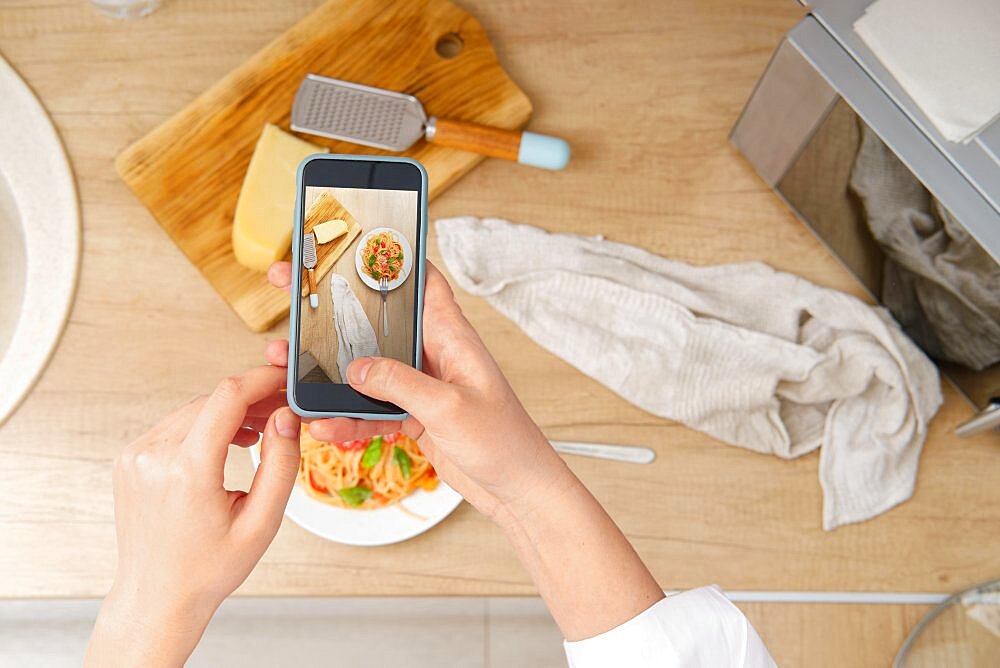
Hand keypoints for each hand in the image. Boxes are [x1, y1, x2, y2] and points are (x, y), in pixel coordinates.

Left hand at [86, 365, 300, 666]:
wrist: (157, 597)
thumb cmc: (209, 569)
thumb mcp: (262, 523)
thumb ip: (280, 464)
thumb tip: (287, 416)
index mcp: (187, 471)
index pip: (228, 397)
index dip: (262, 379)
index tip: (286, 378)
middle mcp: (154, 456)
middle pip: (213, 400)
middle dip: (252, 398)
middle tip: (284, 410)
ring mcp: (136, 455)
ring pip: (195, 409)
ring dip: (230, 412)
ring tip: (262, 430)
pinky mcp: (131, 459)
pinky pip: (177, 425)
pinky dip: (206, 425)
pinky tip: (230, 441)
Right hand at [266, 261, 572, 520]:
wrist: (517, 489)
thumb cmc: (504, 442)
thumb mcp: (450, 408)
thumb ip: (401, 384)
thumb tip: (355, 368)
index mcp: (452, 337)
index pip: (422, 281)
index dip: (390, 258)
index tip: (349, 243)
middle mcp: (434, 354)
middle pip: (379, 322)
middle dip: (336, 312)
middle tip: (294, 295)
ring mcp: (421, 385)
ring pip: (366, 367)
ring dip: (330, 370)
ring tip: (287, 366)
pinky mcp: (414, 415)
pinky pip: (371, 409)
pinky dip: (346, 416)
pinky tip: (322, 423)